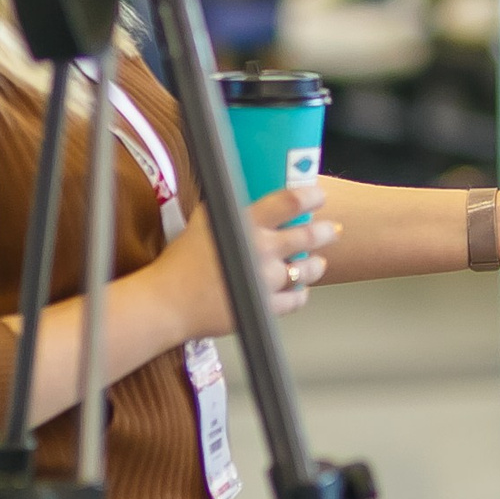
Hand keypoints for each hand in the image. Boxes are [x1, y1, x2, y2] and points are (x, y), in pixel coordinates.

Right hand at [147, 185, 334, 339]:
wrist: (168, 302)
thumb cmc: (181, 261)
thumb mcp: (205, 220)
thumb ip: (231, 206)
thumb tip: (248, 191)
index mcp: (244, 223)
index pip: (289, 202)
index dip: (311, 196)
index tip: (319, 196)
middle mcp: (260, 250)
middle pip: (307, 236)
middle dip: (324, 232)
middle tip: (331, 229)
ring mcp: (264, 281)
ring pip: (307, 270)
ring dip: (316, 265)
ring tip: (319, 262)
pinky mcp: (263, 307)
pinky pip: (295, 300)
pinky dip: (300, 293)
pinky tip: (299, 289)